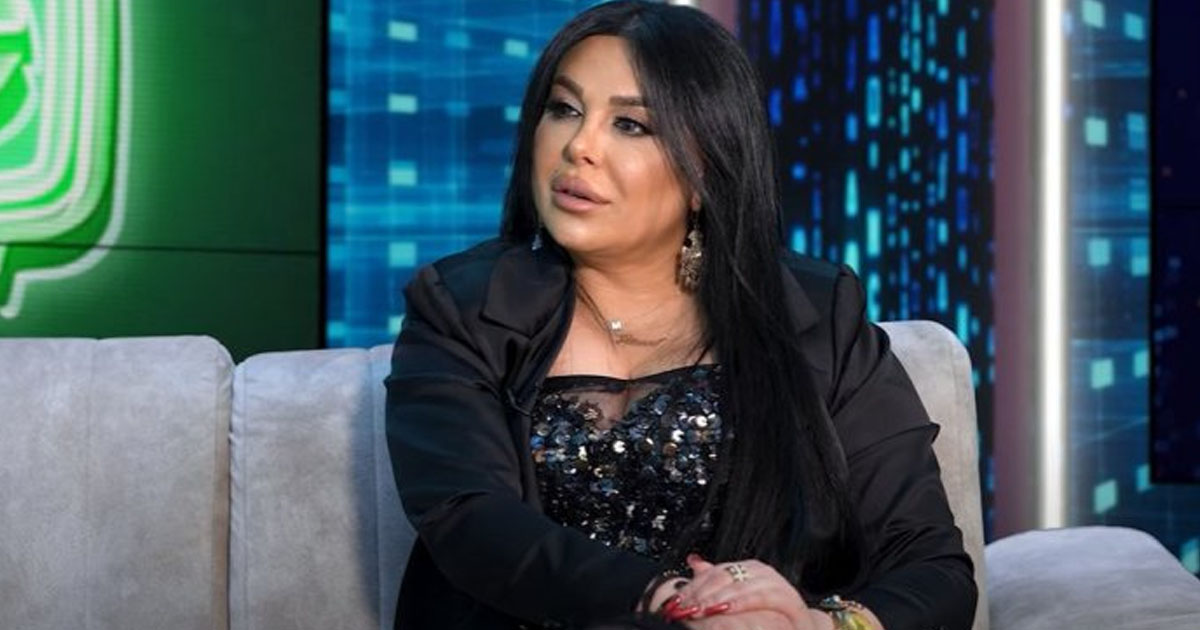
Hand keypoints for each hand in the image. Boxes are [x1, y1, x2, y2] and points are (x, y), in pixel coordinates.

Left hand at [663, 554, 825, 628]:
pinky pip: (763, 597)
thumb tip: (693, 560)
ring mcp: (777, 583)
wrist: (801, 627)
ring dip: (718, 598)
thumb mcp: (739, 598)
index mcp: (747, 569)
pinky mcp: (790, 600)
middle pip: (724, 576)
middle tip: (684, 608)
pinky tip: (727, 609)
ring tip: (700, 610)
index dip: (693, 586)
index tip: (675, 601)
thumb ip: (716, 581)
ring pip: (741, 585)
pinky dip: (743, 602)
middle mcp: (761, 572)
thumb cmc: (769, 614)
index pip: (713, 571)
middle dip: (701, 593)